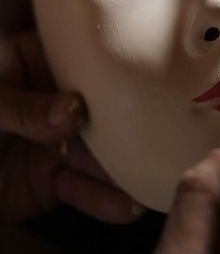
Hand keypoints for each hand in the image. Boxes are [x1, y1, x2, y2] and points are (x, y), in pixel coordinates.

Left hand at [0, 31, 144, 222]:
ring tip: (147, 177)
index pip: (78, 55)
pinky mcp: (52, 180)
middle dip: (128, 123)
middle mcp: (49, 100)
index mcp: (27, 62)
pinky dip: (105, 199)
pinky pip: (83, 188)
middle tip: (156, 134)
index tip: (142, 74)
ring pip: (98, 151)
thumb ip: (23, 108)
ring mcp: (54, 141)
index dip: (110, 63)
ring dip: (123, 167)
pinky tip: (124, 204)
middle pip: (100, 106)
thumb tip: (73, 109)